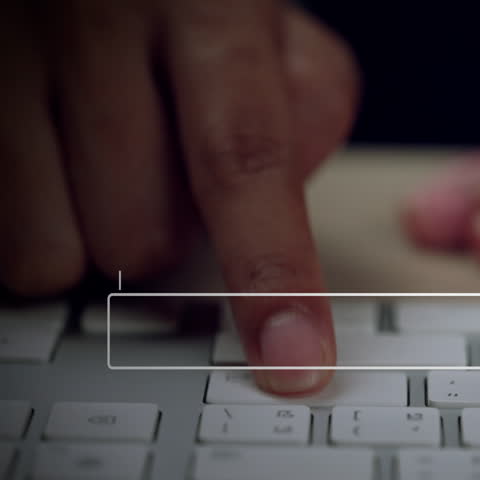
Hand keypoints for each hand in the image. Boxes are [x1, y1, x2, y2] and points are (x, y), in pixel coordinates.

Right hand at [0, 1, 358, 392]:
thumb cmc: (193, 0)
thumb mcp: (277, 30)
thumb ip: (310, 113)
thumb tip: (282, 228)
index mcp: (207, 5)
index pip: (244, 164)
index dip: (271, 276)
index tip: (294, 360)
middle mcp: (93, 25)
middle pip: (140, 236)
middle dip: (167, 234)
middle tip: (166, 166)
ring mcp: (4, 62)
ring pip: (50, 254)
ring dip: (93, 236)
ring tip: (106, 163)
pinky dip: (35, 225)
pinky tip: (56, 164)